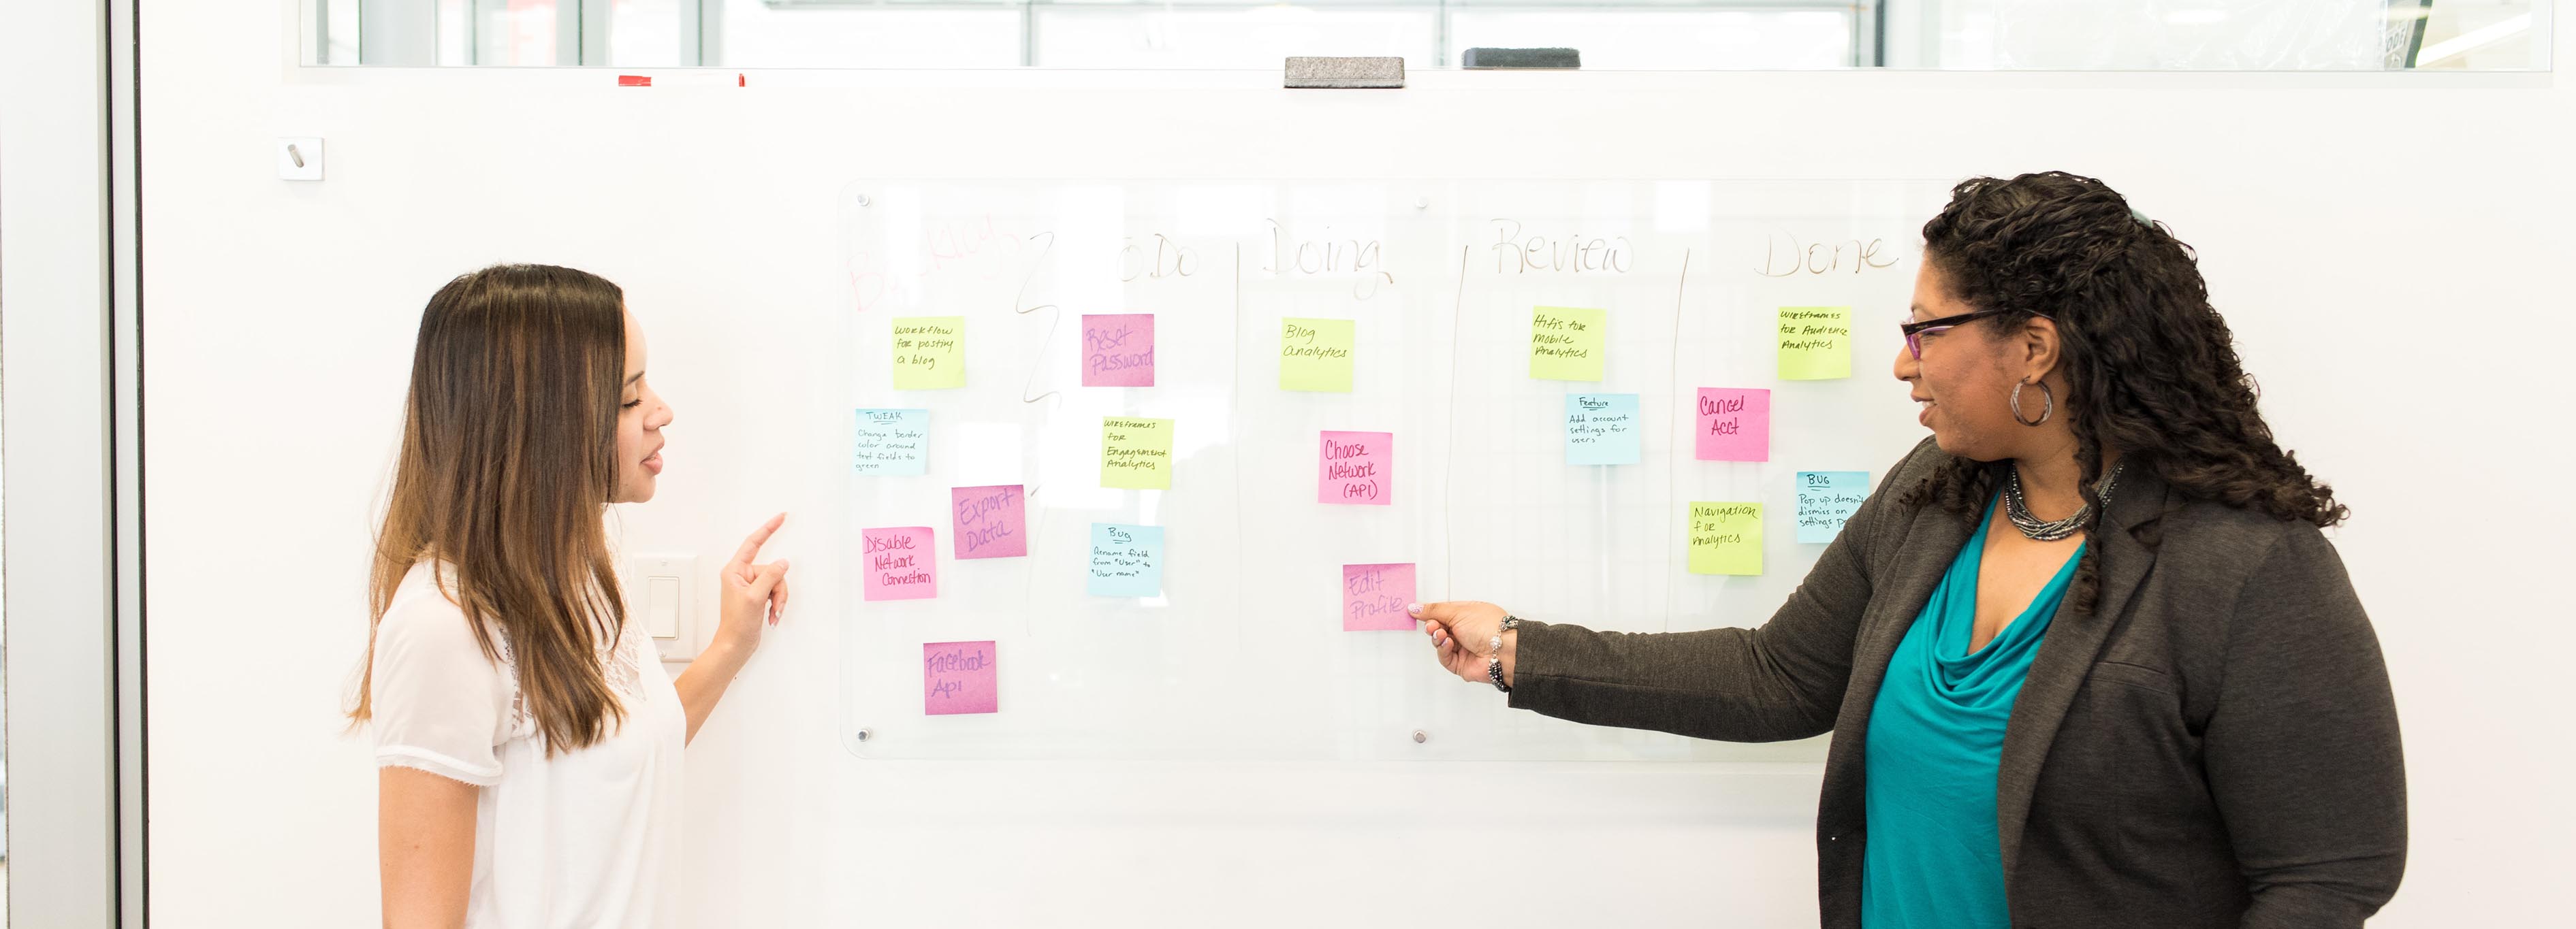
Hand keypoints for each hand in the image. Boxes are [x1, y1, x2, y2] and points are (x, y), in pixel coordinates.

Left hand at [713, 513, 789, 653]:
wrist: (735, 645)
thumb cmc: (736, 624)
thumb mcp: (755, 598)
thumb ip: (770, 576)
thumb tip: (783, 562)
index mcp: (734, 571)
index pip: (753, 543)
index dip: (768, 529)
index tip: (781, 517)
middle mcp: (742, 575)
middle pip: (772, 570)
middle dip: (778, 589)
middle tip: (774, 605)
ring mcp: (751, 586)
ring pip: (777, 582)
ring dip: (779, 599)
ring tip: (773, 613)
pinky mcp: (758, 596)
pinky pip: (776, 592)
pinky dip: (778, 604)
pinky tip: (772, 616)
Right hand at [1412, 600, 1515, 687]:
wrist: (1502, 651)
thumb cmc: (1489, 627)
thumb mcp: (1458, 611)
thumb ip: (1434, 610)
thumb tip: (1415, 607)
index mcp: (1468, 614)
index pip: (1443, 612)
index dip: (1430, 612)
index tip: (1416, 611)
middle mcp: (1465, 630)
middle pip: (1439, 627)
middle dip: (1432, 625)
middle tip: (1431, 625)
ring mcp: (1463, 647)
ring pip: (1439, 642)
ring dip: (1437, 637)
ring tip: (1441, 634)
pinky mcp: (1460, 663)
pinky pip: (1444, 657)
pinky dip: (1443, 649)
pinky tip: (1448, 644)